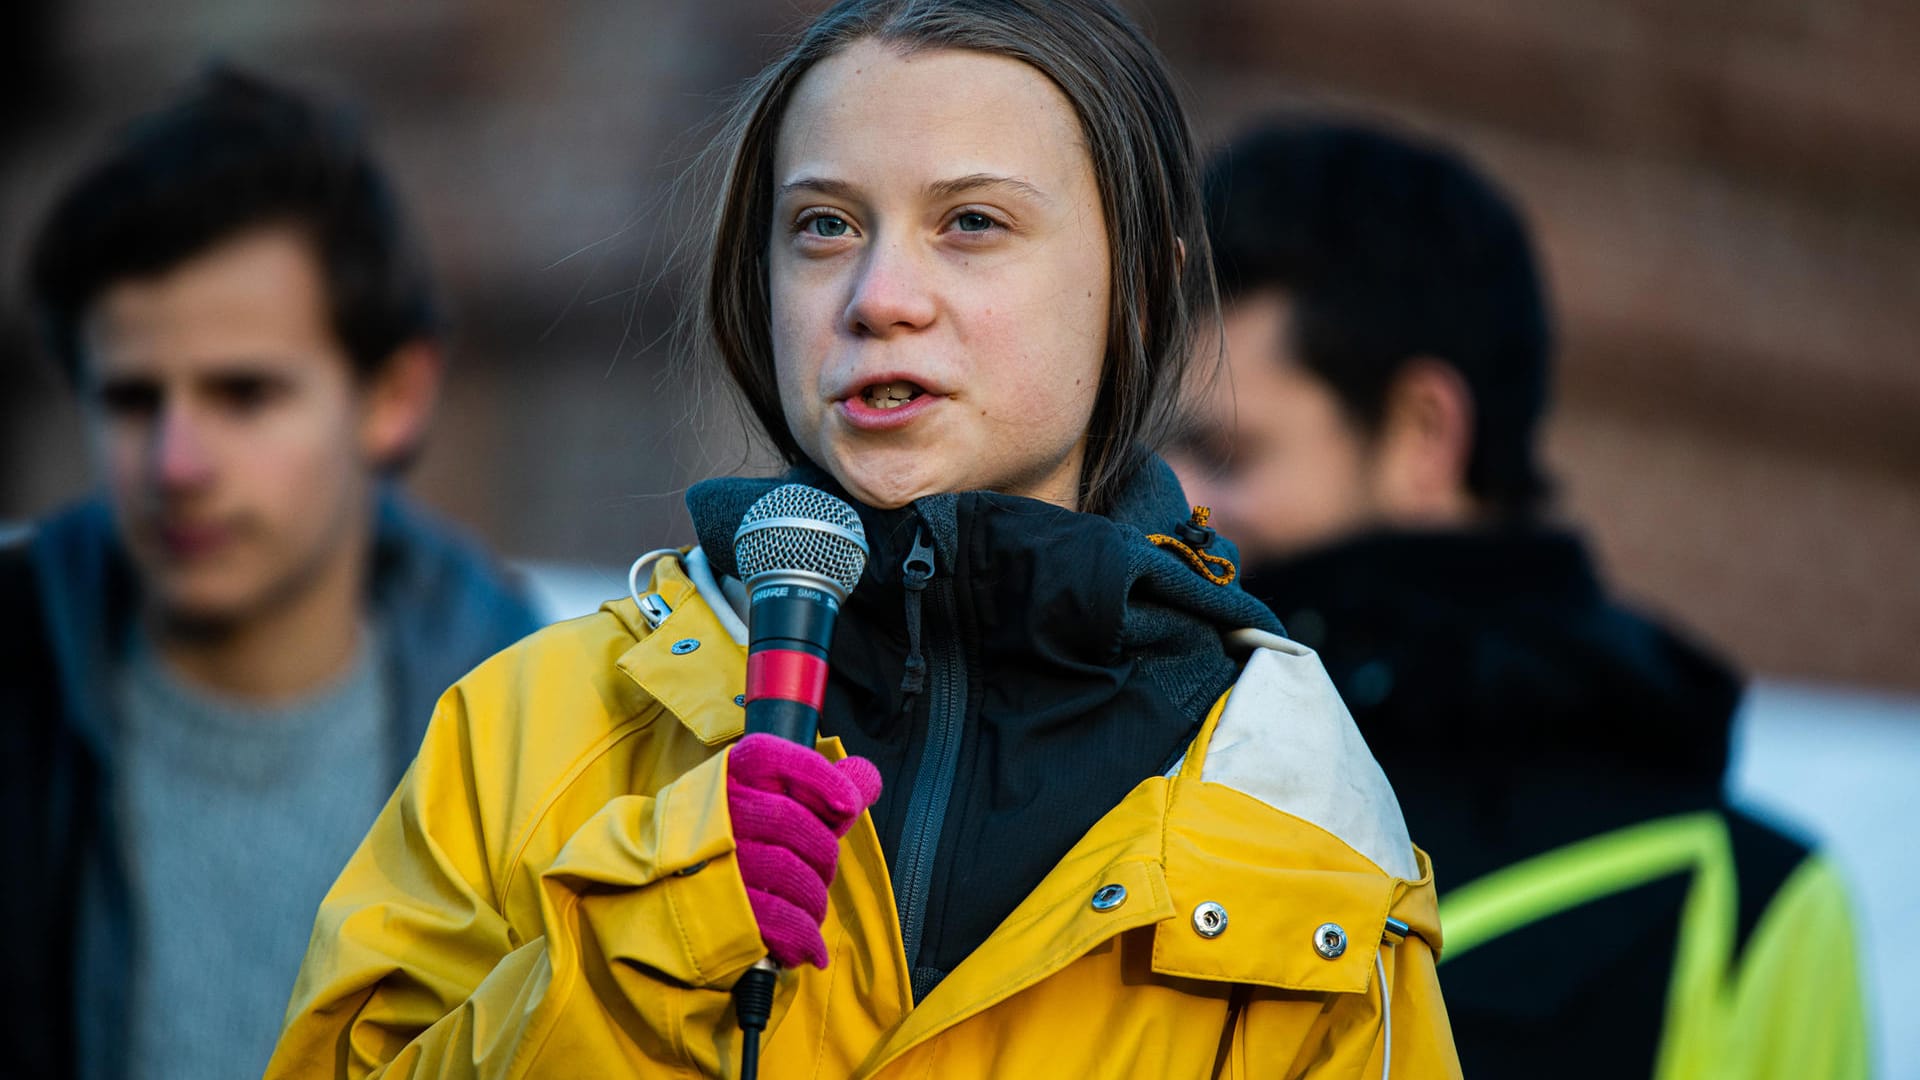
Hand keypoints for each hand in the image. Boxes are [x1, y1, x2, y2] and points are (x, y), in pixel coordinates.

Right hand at [725, 733, 881, 968]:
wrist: (657, 895)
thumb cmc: (726, 841)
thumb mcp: (763, 800)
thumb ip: (819, 788)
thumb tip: (866, 777)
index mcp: (731, 776)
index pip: (775, 759)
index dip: (821, 779)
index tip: (848, 804)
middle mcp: (719, 812)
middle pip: (793, 823)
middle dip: (822, 854)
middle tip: (820, 870)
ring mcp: (716, 860)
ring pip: (790, 872)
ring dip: (814, 897)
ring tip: (809, 908)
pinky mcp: (719, 909)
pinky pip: (778, 919)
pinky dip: (802, 935)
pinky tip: (807, 945)